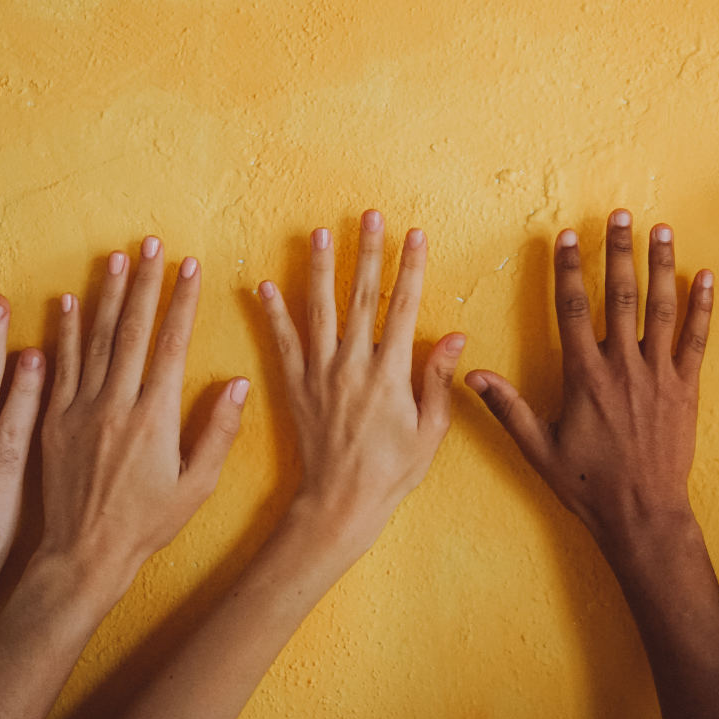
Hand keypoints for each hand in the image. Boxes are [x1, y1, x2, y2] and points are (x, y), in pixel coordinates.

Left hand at [38, 238, 246, 588]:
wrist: (84, 555)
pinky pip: (58, 366)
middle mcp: (115, 404)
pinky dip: (64, 331)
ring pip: (94, 339)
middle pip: (131, 330)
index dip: (181, 301)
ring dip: (106, 294)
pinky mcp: (52, 421)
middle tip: (152, 244)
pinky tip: (67, 301)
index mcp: (154, 416)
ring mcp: (79, 410)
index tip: (190, 266)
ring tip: (116, 257)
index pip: (170, 344)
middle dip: (144, 282)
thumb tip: (239, 383)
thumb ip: (218, 432)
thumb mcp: (197, 486)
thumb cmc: (147, 525)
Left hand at [255, 211, 463, 549]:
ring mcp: (320, 374)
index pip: (403, 308)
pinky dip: (272, 313)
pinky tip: (264, 284)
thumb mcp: (430, 430)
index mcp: (390, 373)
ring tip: (320, 233)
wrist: (340, 502)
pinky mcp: (295, 387)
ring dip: (320, 269)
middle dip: (367, 252)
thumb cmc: (392, 472)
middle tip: (368, 216)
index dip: (410, 268)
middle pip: (361, 297)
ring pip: (319, 310)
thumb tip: (455, 336)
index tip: (414, 235)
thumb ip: (438, 380)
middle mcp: (352, 365)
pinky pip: (282, 343)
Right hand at [466, 210, 712, 552]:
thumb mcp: (538, 448)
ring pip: (661, 308)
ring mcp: (659, 375)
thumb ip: (508, 407)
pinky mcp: (686, 388)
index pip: (574, 309)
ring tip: (660, 229)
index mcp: (585, 376)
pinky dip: (701, 306)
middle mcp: (623, 367)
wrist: (642, 513)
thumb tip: (472, 374)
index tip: (568, 236)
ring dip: (660, 265)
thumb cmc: (588, 484)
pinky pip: (696, 340)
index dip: (570, 269)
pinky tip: (704, 276)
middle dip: (619, 251)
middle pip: (621, 296)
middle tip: (621, 214)